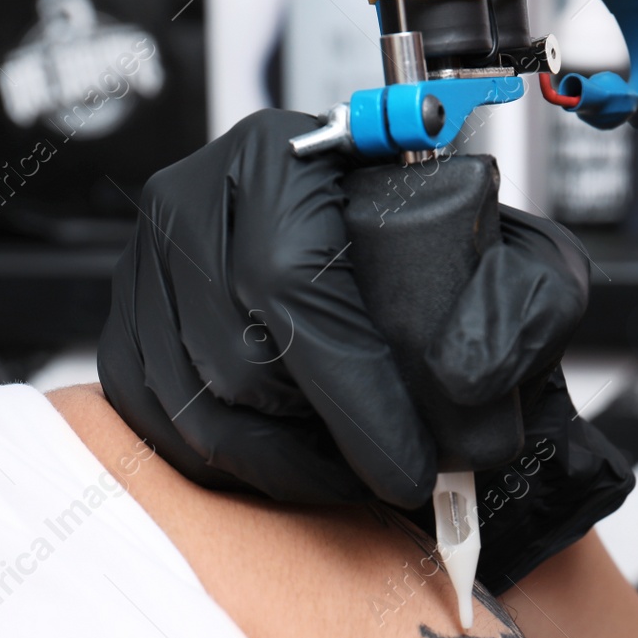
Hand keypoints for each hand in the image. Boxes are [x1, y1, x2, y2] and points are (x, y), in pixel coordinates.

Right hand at [97, 110, 630, 581]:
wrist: (347, 228)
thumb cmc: (411, 237)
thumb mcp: (492, 244)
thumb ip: (516, 299)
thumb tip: (474, 379)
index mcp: (273, 160)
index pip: (293, 287)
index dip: (357, 398)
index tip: (412, 467)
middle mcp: (190, 208)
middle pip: (240, 364)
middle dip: (327, 442)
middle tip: (394, 476)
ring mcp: (141, 275)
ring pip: (199, 413)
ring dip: (285, 464)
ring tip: (352, 468)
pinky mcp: (121, 338)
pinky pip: (166, 435)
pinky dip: (239, 467)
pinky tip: (297, 458)